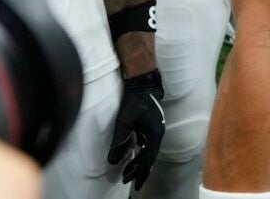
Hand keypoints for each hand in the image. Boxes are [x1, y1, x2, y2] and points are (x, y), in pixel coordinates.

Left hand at [109, 70, 166, 190]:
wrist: (142, 84)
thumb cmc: (133, 101)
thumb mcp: (124, 122)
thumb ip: (119, 142)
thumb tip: (112, 161)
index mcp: (154, 135)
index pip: (148, 160)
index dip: (141, 173)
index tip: (135, 185)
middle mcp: (157, 134)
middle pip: (149, 158)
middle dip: (138, 171)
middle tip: (127, 181)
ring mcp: (155, 130)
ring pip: (148, 152)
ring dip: (138, 162)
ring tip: (127, 172)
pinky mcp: (151, 126)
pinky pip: (147, 145)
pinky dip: (140, 153)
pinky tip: (133, 155)